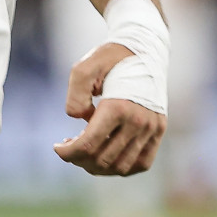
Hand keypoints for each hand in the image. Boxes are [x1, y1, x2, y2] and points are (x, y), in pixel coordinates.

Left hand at [53, 41, 165, 175]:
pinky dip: (121, 167)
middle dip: (79, 159)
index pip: (88, 145)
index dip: (68, 153)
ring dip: (99, 167)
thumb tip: (80, 121)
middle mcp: (138, 121)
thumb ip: (75, 96)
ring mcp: (151, 128)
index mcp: (118, 106)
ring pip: (122, 167)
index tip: (57, 147)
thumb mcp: (83, 68)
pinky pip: (141, 163)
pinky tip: (107, 154)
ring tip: (86, 152)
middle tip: (70, 147)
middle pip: (103, 159)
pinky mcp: (159, 131)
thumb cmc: (110, 57)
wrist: (144, 48)